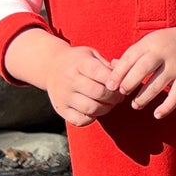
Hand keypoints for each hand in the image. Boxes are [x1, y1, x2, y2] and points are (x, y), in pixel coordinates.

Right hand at [3, 31, 118, 128]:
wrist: (51, 67)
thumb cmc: (78, 61)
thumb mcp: (92, 55)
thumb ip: (108, 66)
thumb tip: (124, 77)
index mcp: (79, 63)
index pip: (100, 73)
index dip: (114, 81)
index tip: (120, 84)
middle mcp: (69, 80)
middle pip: (98, 93)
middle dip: (115, 96)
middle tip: (120, 96)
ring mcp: (64, 96)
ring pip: (91, 108)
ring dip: (106, 108)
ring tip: (110, 103)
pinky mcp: (61, 109)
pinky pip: (80, 120)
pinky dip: (92, 118)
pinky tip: (95, 110)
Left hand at [110, 26, 175, 117]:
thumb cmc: (168, 43)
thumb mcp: (150, 42)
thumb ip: (132, 55)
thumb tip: (110, 68)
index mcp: (151, 43)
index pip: (130, 57)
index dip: (118, 73)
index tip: (109, 86)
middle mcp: (163, 53)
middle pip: (143, 69)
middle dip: (129, 83)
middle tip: (121, 93)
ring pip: (157, 85)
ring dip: (143, 97)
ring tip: (135, 105)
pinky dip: (166, 107)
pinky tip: (156, 114)